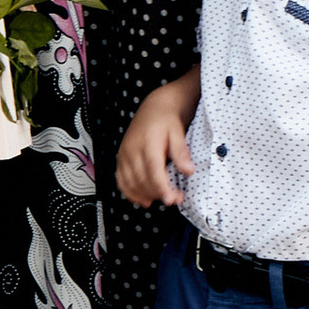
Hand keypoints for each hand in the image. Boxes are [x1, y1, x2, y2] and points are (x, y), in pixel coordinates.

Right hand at [116, 84, 197, 207]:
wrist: (154, 108)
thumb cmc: (167, 120)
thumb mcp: (178, 132)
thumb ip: (181, 152)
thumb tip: (188, 170)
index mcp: (148, 143)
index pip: (153, 171)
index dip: (162, 188)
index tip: (172, 199)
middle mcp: (132, 150)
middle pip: (142, 180)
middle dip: (159, 194)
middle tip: (176, 198)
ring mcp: (124, 155)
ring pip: (131, 183)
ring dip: (146, 195)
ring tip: (162, 198)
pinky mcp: (121, 159)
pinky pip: (121, 180)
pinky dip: (130, 193)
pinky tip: (143, 199)